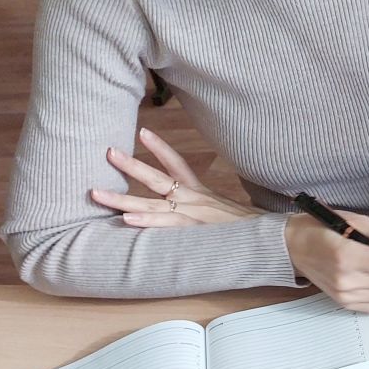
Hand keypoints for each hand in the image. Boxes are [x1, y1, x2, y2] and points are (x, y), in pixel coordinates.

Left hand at [92, 128, 262, 225]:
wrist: (271, 237)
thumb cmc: (246, 229)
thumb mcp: (223, 212)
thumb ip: (205, 209)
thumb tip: (188, 210)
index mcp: (201, 193)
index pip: (177, 164)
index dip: (160, 147)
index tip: (142, 131)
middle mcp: (194, 199)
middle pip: (157, 177)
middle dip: (130, 165)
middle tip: (108, 152)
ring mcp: (192, 214)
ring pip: (150, 203)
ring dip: (121, 199)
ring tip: (96, 193)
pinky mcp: (194, 230)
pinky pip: (165, 224)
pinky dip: (146, 222)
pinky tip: (126, 221)